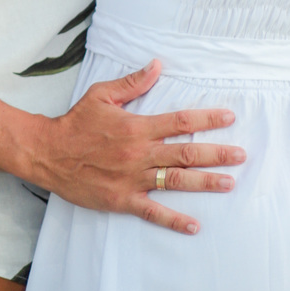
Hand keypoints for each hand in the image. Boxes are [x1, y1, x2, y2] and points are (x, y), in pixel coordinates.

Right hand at [26, 59, 245, 235]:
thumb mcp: (103, 94)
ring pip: (176, 181)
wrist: (49, 153)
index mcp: (137, 126)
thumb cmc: (76, 122)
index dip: (207, 119)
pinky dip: (174, 220)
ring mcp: (132, 179)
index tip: (228, 118)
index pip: (180, 121)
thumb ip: (133, 83)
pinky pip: (153, 212)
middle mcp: (139, 153)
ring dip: (205, 182)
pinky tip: (194, 225)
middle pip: (185, 152)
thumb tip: (158, 65)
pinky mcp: (123, 200)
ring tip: (229, 183)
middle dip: (216, 154)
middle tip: (241, 155)